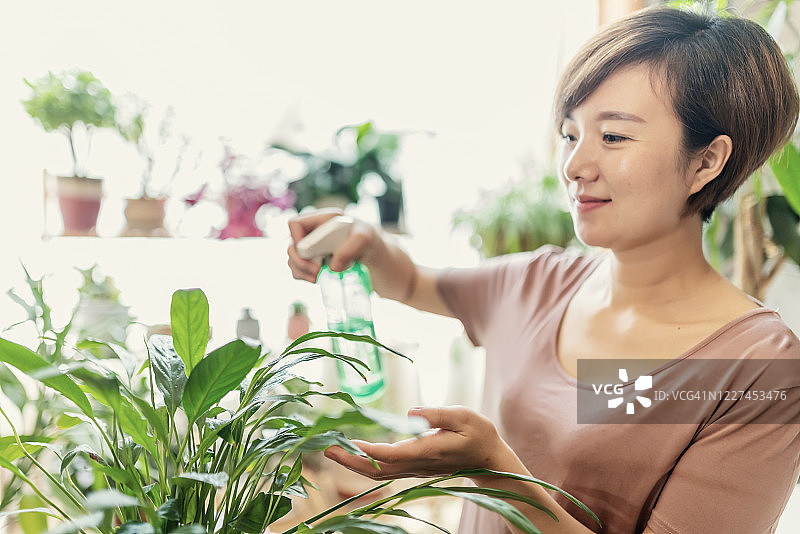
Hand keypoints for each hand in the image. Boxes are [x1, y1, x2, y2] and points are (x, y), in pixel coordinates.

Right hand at [286, 209, 377, 282]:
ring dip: (301, 272)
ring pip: (292, 260)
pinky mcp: (310, 258)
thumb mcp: (364, 239)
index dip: (296, 238)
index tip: (309, 251)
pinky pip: (298, 269)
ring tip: (317, 278)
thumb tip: (334, 267)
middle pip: (291, 246)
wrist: (367, 249)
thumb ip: (351, 248)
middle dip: (300, 262)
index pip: (295, 223)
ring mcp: (308, 246)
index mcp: (320, 219)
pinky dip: (304, 277)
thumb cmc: (365, 238)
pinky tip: (317, 279)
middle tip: (316, 271)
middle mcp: (310, 231)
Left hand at [323, 406, 519, 479]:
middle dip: (351, 460)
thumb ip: (437, 414)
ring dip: (353, 463)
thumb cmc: (478, 433)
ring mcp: (414, 468)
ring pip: (378, 472)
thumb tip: (411, 412)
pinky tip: (352, 453)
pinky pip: (384, 469)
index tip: (348, 444)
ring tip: (331, 450)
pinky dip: (364, 463)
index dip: (369, 451)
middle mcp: (417, 463)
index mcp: (428, 451)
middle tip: (326, 448)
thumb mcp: (464, 416)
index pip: (393, 454)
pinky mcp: (412, 467)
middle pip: (378, 468)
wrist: (487, 458)